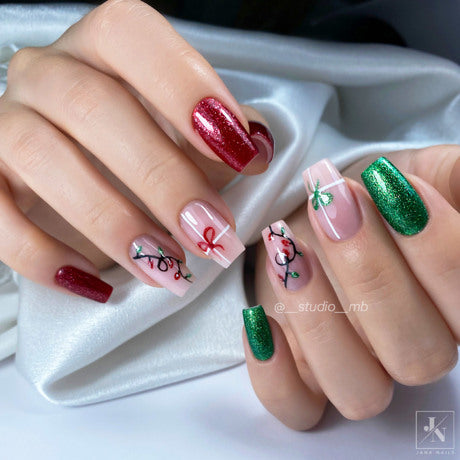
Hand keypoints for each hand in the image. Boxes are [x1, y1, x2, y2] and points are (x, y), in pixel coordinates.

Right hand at [0, 0, 272, 301]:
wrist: (71, 174)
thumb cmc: (138, 146)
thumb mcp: (184, 133)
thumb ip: (220, 134)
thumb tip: (256, 147)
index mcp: (100, 47)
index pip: (132, 36)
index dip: (188, 89)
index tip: (241, 152)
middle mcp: (45, 73)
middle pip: (93, 107)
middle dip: (163, 179)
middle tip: (212, 233)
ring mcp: (4, 123)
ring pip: (42, 157)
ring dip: (114, 223)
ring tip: (167, 268)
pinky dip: (45, 256)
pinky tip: (95, 284)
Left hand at [245, 145, 459, 429]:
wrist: (316, 211)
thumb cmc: (372, 195)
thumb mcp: (421, 171)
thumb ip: (455, 179)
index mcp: (451, 305)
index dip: (437, 249)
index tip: (391, 186)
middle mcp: (408, 348)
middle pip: (416, 356)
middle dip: (370, 273)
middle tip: (332, 205)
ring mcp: (354, 369)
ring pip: (358, 391)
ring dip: (319, 318)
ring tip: (286, 249)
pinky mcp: (301, 379)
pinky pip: (295, 409)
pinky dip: (273, 375)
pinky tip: (257, 318)